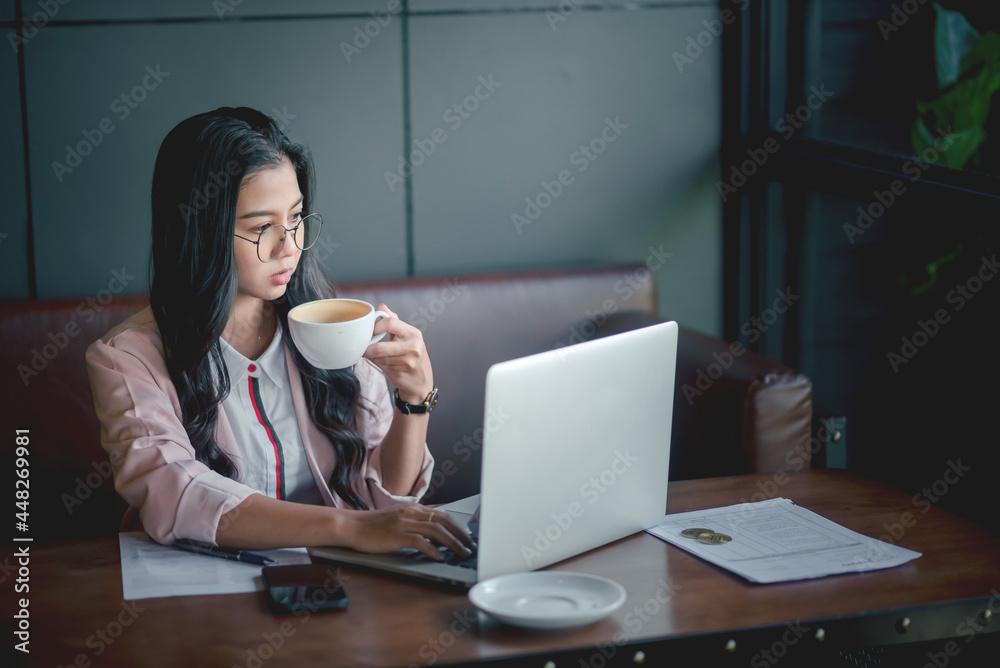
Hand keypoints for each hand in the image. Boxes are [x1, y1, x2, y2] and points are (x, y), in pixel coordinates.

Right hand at [340, 504, 474, 559]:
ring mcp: (403, 523)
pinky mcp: (395, 535)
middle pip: (443, 520)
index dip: (457, 525)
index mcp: (412, 508)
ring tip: (461, 553)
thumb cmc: (372, 526)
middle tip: (470, 546)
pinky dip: (432, 549)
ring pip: (435, 530)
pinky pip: (419, 541)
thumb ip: (414, 523)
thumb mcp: (397, 519)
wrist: (351, 526)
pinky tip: (439, 556)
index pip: (442, 514)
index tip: (467, 536)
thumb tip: (432, 534)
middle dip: (460, 534)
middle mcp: (410, 513)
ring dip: (452, 543)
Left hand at [363, 304, 433, 403]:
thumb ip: (394, 322)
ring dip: (372, 357)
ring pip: (379, 358)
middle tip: (363, 348)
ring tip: (374, 356)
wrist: (421, 381)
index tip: (370, 332)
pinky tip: (382, 364)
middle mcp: (414, 347)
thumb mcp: (407, 337)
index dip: (375, 327)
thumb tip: (382, 306)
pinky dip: (377, 364)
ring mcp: (408, 362)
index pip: (390, 323)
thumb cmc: (412, 356)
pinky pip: (381, 366)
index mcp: (414, 333)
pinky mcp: (401, 374)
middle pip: (380, 346)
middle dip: (368, 348)